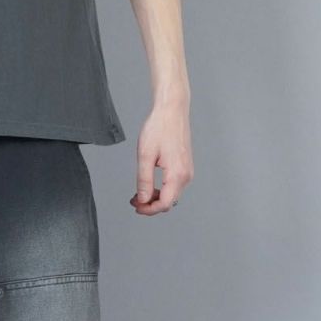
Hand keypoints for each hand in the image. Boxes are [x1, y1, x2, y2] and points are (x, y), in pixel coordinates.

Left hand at [132, 99, 193, 214]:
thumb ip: (144, 180)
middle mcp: (186, 175)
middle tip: (133, 200)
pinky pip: (174, 186)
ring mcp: (187, 171)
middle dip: (150, 205)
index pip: (164, 204)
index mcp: (177, 174)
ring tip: (138, 192)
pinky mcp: (185, 167)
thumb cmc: (159, 128)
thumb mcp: (145, 156)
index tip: (135, 206)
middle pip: (169, 202)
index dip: (148, 210)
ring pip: (171, 195)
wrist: (172, 111)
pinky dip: (161, 189)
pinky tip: (149, 184)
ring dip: (155, 197)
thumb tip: (142, 199)